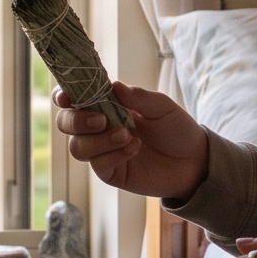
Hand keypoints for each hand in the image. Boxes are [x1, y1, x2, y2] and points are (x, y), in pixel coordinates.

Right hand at [54, 81, 208, 199]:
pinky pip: (97, 164)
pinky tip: (134, 148)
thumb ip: (138, 96)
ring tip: (127, 136)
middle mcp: (97, 127)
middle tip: (102, 120)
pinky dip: (113, 154)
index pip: (73, 98)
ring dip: (99, 140)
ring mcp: (101, 151)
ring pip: (77, 146)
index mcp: (105, 105)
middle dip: (77, 120)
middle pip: (65, 123)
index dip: (63, 96)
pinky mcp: (109, 172)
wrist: (193, 161)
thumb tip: (114, 85)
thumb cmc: (176, 129)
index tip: (67, 97)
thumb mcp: (162, 107)